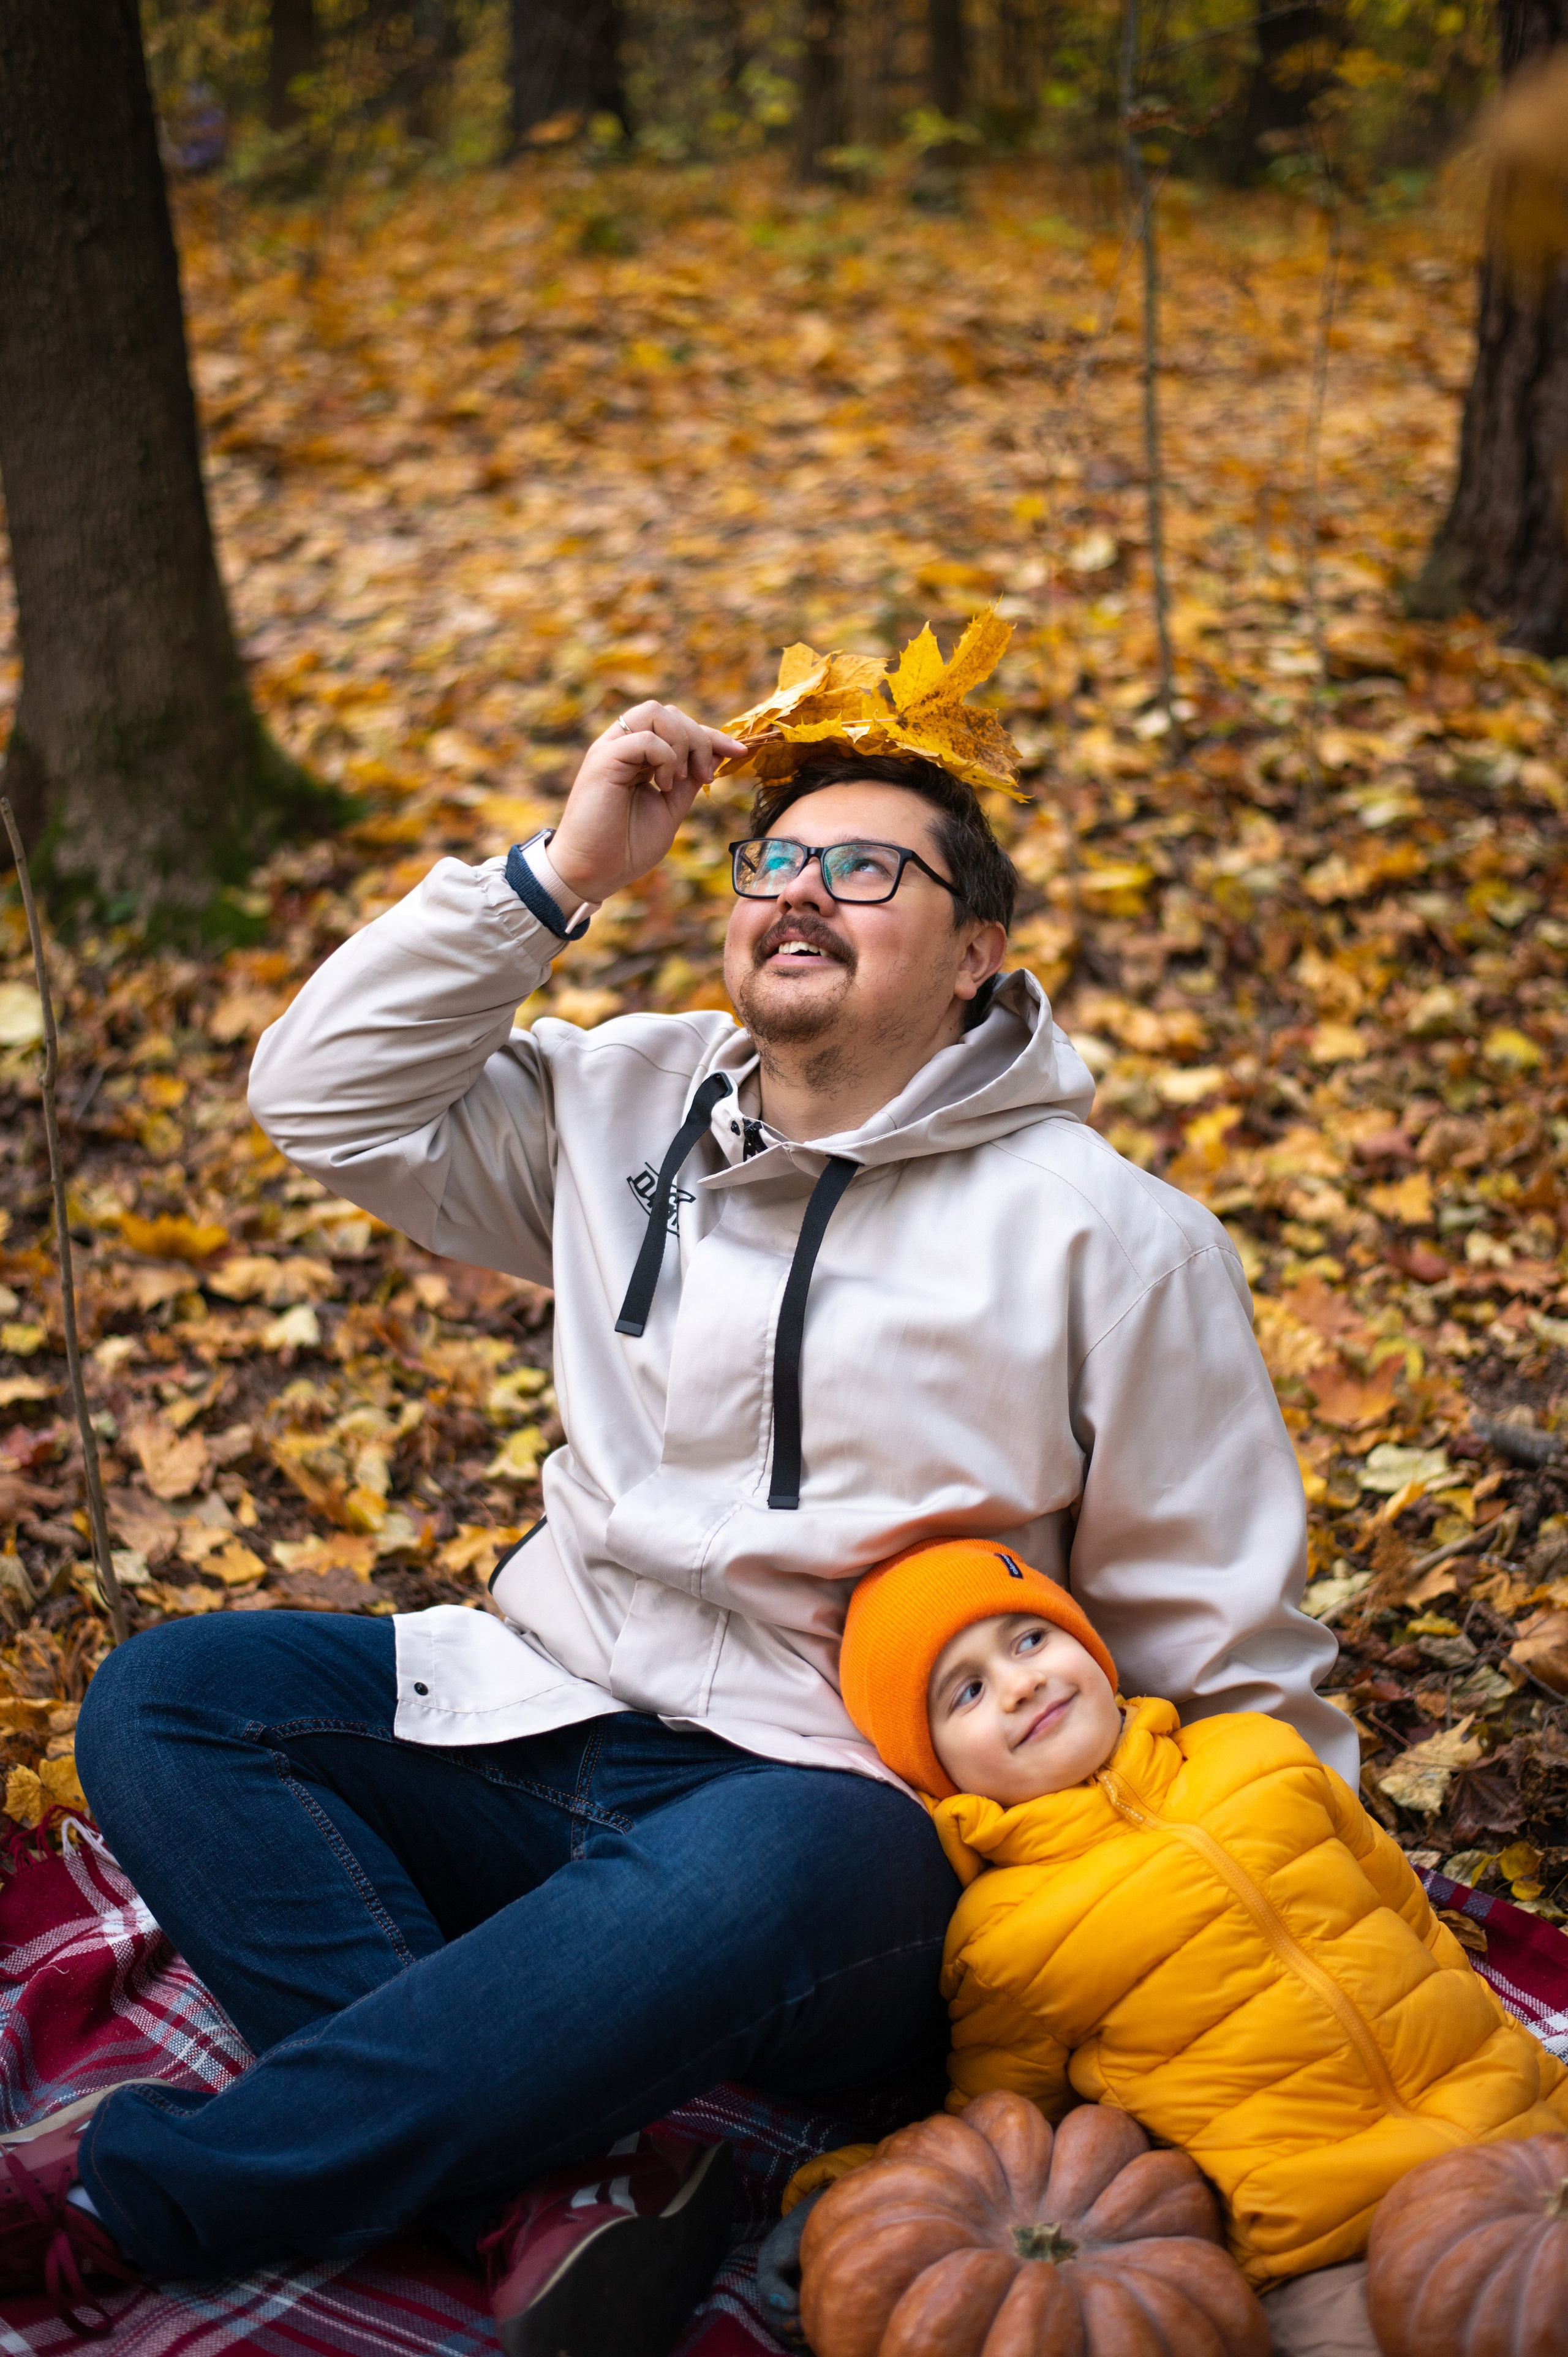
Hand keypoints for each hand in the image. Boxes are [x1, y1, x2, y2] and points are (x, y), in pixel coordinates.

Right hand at [547, 703, 748, 907]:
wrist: (595, 873)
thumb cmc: (626, 847)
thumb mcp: (669, 809)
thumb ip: (688, 782)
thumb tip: (713, 758)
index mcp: (637, 757)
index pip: (677, 727)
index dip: (711, 735)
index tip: (739, 752)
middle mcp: (622, 747)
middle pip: (667, 711)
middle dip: (698, 738)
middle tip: (704, 776)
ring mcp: (610, 751)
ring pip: (654, 712)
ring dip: (681, 742)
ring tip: (681, 778)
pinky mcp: (602, 761)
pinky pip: (644, 737)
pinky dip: (665, 757)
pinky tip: (664, 785)